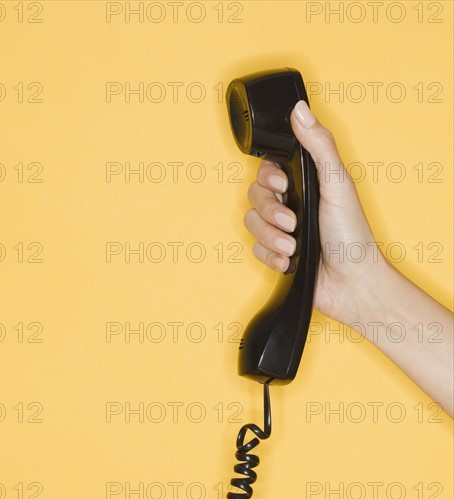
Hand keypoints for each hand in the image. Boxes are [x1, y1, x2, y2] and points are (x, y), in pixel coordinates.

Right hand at [243, 100, 387, 324]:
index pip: (268, 170)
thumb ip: (318, 146)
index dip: (268, 176)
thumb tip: (300, 110)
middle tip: (292, 221)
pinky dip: (272, 257)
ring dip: (271, 237)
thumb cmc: (352, 235)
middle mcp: (291, 204)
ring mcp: (282, 230)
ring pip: (252, 224)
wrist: (352, 283)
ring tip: (293, 246)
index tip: (282, 183)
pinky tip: (290, 262)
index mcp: (306, 184)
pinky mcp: (276, 254)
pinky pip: (256, 250)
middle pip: (255, 197)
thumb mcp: (337, 184)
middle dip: (271, 212)